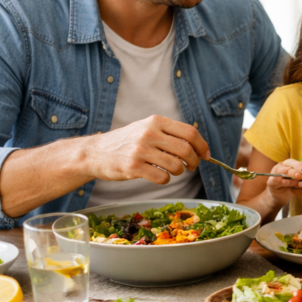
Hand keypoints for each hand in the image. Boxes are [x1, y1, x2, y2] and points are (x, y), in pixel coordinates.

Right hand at [85, 115, 208, 183]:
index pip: (190, 133)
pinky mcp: (133, 167)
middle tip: (192, 167)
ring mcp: (140, 150)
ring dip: (179, 172)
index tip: (206, 156)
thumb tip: (198, 146)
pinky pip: (162, 177)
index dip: (203, 146)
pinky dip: (166, 179)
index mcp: (156, 121)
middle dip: (194, 161)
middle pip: (186, 150)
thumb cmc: (126, 142)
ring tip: (173, 171)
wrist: (95, 153)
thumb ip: (169, 133)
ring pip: (176, 165)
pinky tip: (160, 176)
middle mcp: (149, 133)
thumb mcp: (146, 128)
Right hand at [265, 159, 301, 206]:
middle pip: (291, 165)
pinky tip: (292, 185)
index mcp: (289, 165)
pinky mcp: (270, 181)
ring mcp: (275, 173)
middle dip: (300, 171)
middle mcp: (281, 166)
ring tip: (299, 183)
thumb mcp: (299, 185)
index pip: (296, 163)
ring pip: (284, 171)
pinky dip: (287, 182)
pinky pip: (278, 180)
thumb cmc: (290, 189)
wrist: (279, 198)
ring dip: (294, 177)